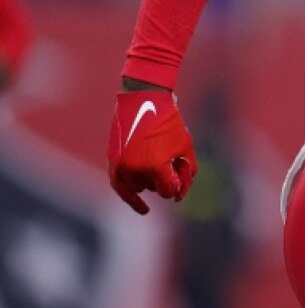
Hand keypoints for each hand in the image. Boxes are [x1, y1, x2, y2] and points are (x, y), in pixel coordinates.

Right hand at [108, 90, 197, 214]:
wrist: (145, 99)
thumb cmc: (169, 122)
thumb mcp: (185, 146)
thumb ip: (187, 172)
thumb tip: (180, 195)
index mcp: (155, 166)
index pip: (168, 191)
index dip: (178, 185)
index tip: (182, 175)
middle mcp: (135, 169)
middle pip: (154, 188)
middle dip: (165, 179)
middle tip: (172, 160)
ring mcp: (121, 165)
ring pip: (138, 187)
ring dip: (150, 182)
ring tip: (158, 165)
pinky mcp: (113, 160)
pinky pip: (119, 186)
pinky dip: (129, 197)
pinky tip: (142, 209)